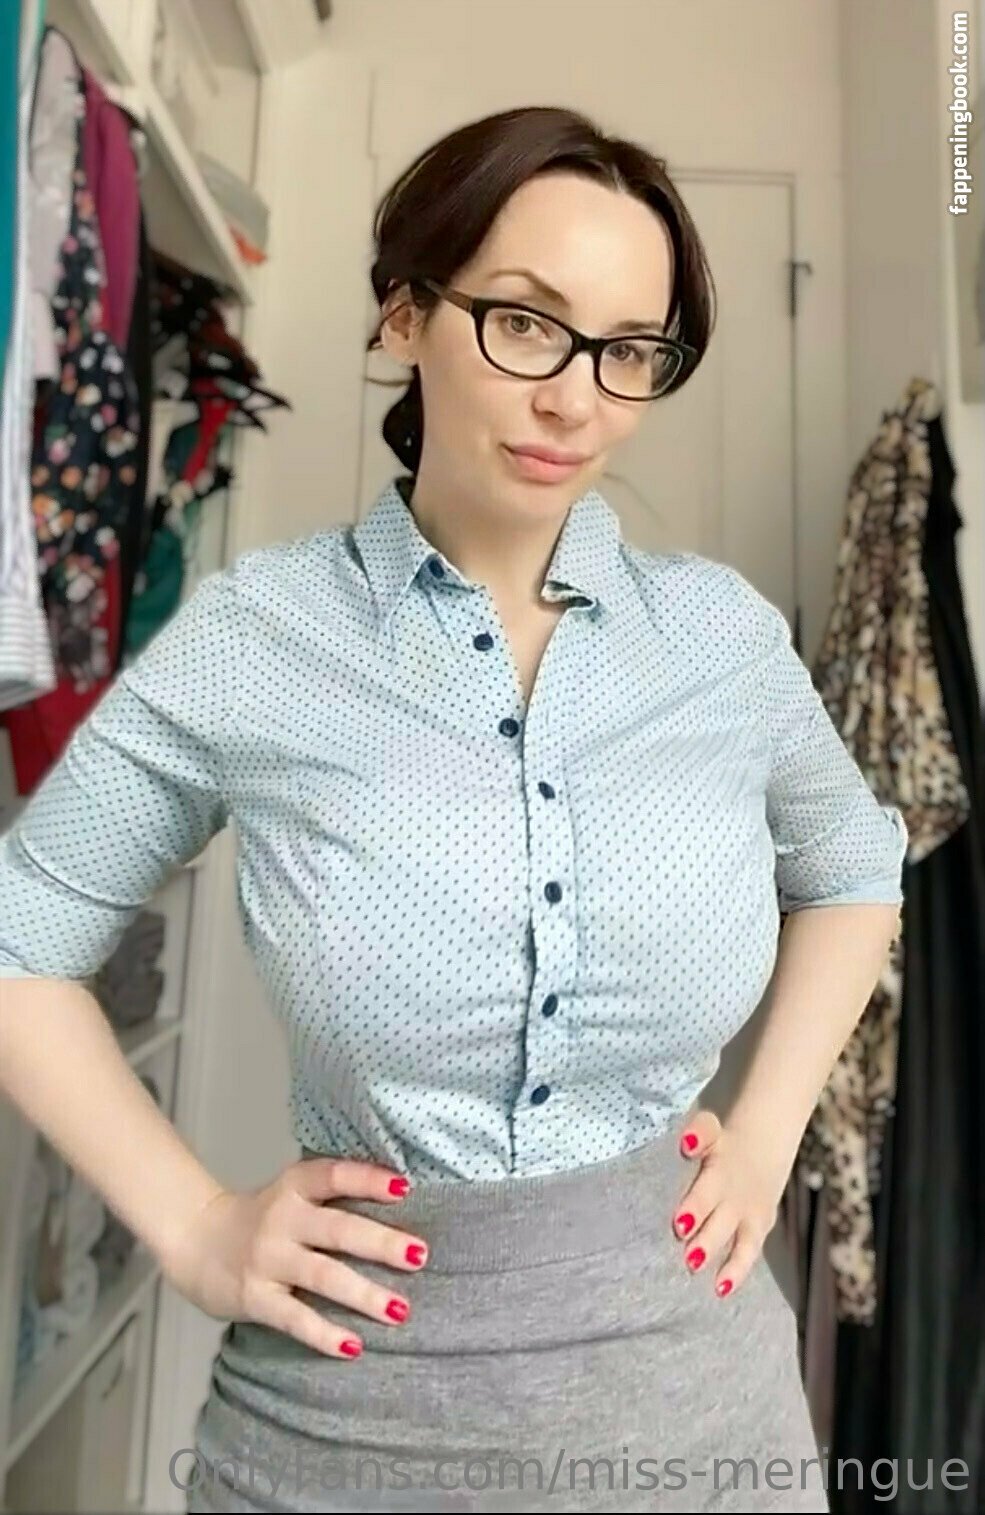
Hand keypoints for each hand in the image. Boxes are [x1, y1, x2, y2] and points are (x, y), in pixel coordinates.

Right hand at [159, 1157, 427, 1358]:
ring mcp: (267, 1259)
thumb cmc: (263, 1217)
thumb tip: (404, 1200)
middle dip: (381, 1243)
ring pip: (323, 1276)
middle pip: (338, 1229)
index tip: (406, 1187)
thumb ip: (334, 1196)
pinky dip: (324, 1334)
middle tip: (420, 1255)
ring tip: (401, 1310)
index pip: (335, 1175)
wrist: (194, 1239)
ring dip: (364, 1294)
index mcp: (295, 1186)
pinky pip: (294, 1318)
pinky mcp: (254, 1297)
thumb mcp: (292, 1193)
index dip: (369, 1179)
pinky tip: (354, 1346)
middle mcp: (282, 1218)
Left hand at [669, 1109, 792, 1298]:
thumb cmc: (725, 1137)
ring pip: (740, 1241)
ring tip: (708, 1279)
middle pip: (720, 1219)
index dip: (696, 1205)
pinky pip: (748, 1251)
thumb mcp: (711, 1127)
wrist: (769, 1132)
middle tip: (689, 1258)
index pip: (708, 1187)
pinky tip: (720, 1289)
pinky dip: (736, 1270)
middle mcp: (737, 1192)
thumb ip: (698, 1134)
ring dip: (723, 1259)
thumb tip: (687, 1144)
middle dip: (706, 1239)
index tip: (680, 1224)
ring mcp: (751, 1211)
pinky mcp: (759, 1225)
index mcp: (721, 1167)